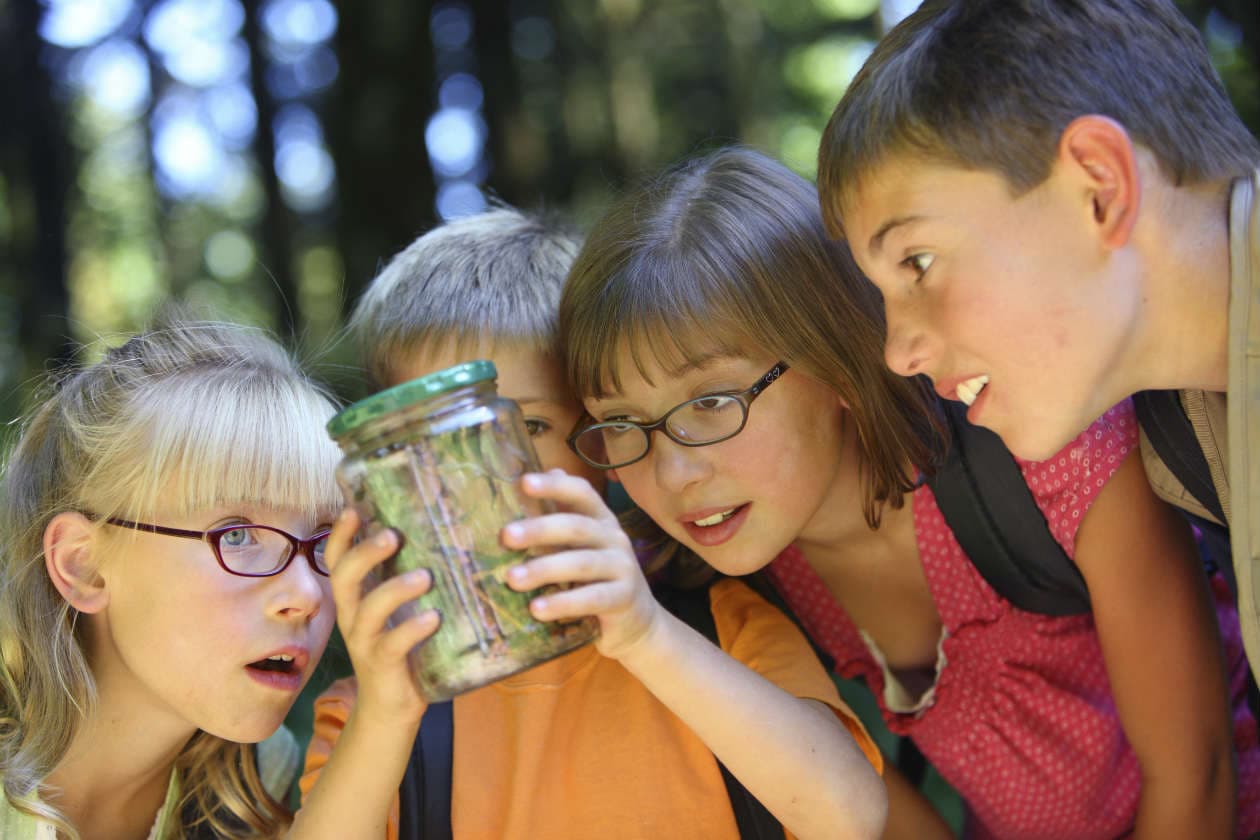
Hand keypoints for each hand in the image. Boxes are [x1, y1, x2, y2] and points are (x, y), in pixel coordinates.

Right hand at [325, 508, 436, 727]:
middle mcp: (353, 617)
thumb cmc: (402, 647)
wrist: (392, 707)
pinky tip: (433, 617)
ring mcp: (365, 642)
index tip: (354, 509)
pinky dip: (412, 629)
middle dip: (365, 553)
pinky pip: (392, 645)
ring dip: (395, 589)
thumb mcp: (399, 609)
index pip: (338, 561)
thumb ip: (407, 576)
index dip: (342, 535)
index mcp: (356, 599)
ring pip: (368, 610)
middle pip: (344, 578)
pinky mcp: (383, 666)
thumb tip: (437, 534)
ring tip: (425, 577)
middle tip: (393, 535)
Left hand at [500, 470, 663, 660]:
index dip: (555, 486)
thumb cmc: (597, 578)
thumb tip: (525, 481)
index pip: (581, 493)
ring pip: (581, 563)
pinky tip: (537, 609)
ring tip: (512, 579)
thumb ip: (558, 519)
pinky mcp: (624, 597)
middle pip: (576, 527)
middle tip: (506, 536)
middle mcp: (614, 537)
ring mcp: (623, 567)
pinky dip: (563, 603)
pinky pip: (592, 598)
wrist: (636, 621)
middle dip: (539, 529)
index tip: (524, 483)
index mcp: (601, 520)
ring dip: (544, 569)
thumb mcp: (579, 547)